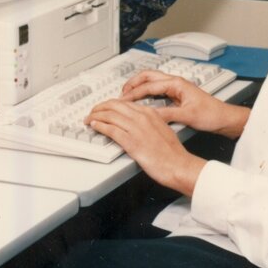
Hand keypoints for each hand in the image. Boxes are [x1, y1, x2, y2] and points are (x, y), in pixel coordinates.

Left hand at [85, 97, 205, 194]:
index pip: (125, 103)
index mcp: (150, 113)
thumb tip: (137, 125)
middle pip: (115, 106)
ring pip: (110, 115)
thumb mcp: (163, 129)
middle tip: (93, 111)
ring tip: (89, 119)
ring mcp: (136, 129)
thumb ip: (149, 123)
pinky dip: (100, 126)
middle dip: (100, 107)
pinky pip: (111, 130)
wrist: (178, 165)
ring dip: (96, 116)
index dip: (111, 104)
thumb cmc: (173, 152)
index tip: (105, 108)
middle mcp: (142, 117)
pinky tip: (95, 126)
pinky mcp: (131, 142)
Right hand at [121, 70, 250, 139]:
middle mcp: (176, 83)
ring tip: (128, 96)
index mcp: (177, 83)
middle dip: (133, 83)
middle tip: (121, 93)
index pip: (149, 85)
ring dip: (139, 87)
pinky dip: (146, 93)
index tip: (123, 101)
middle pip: (148, 76)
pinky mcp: (178, 96)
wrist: (224, 118)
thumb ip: (167, 114)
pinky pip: (157, 91)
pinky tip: (142, 102)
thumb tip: (150, 115)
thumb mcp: (187, 116)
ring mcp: (176, 88)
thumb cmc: (211, 114)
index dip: (134, 93)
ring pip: (152, 82)